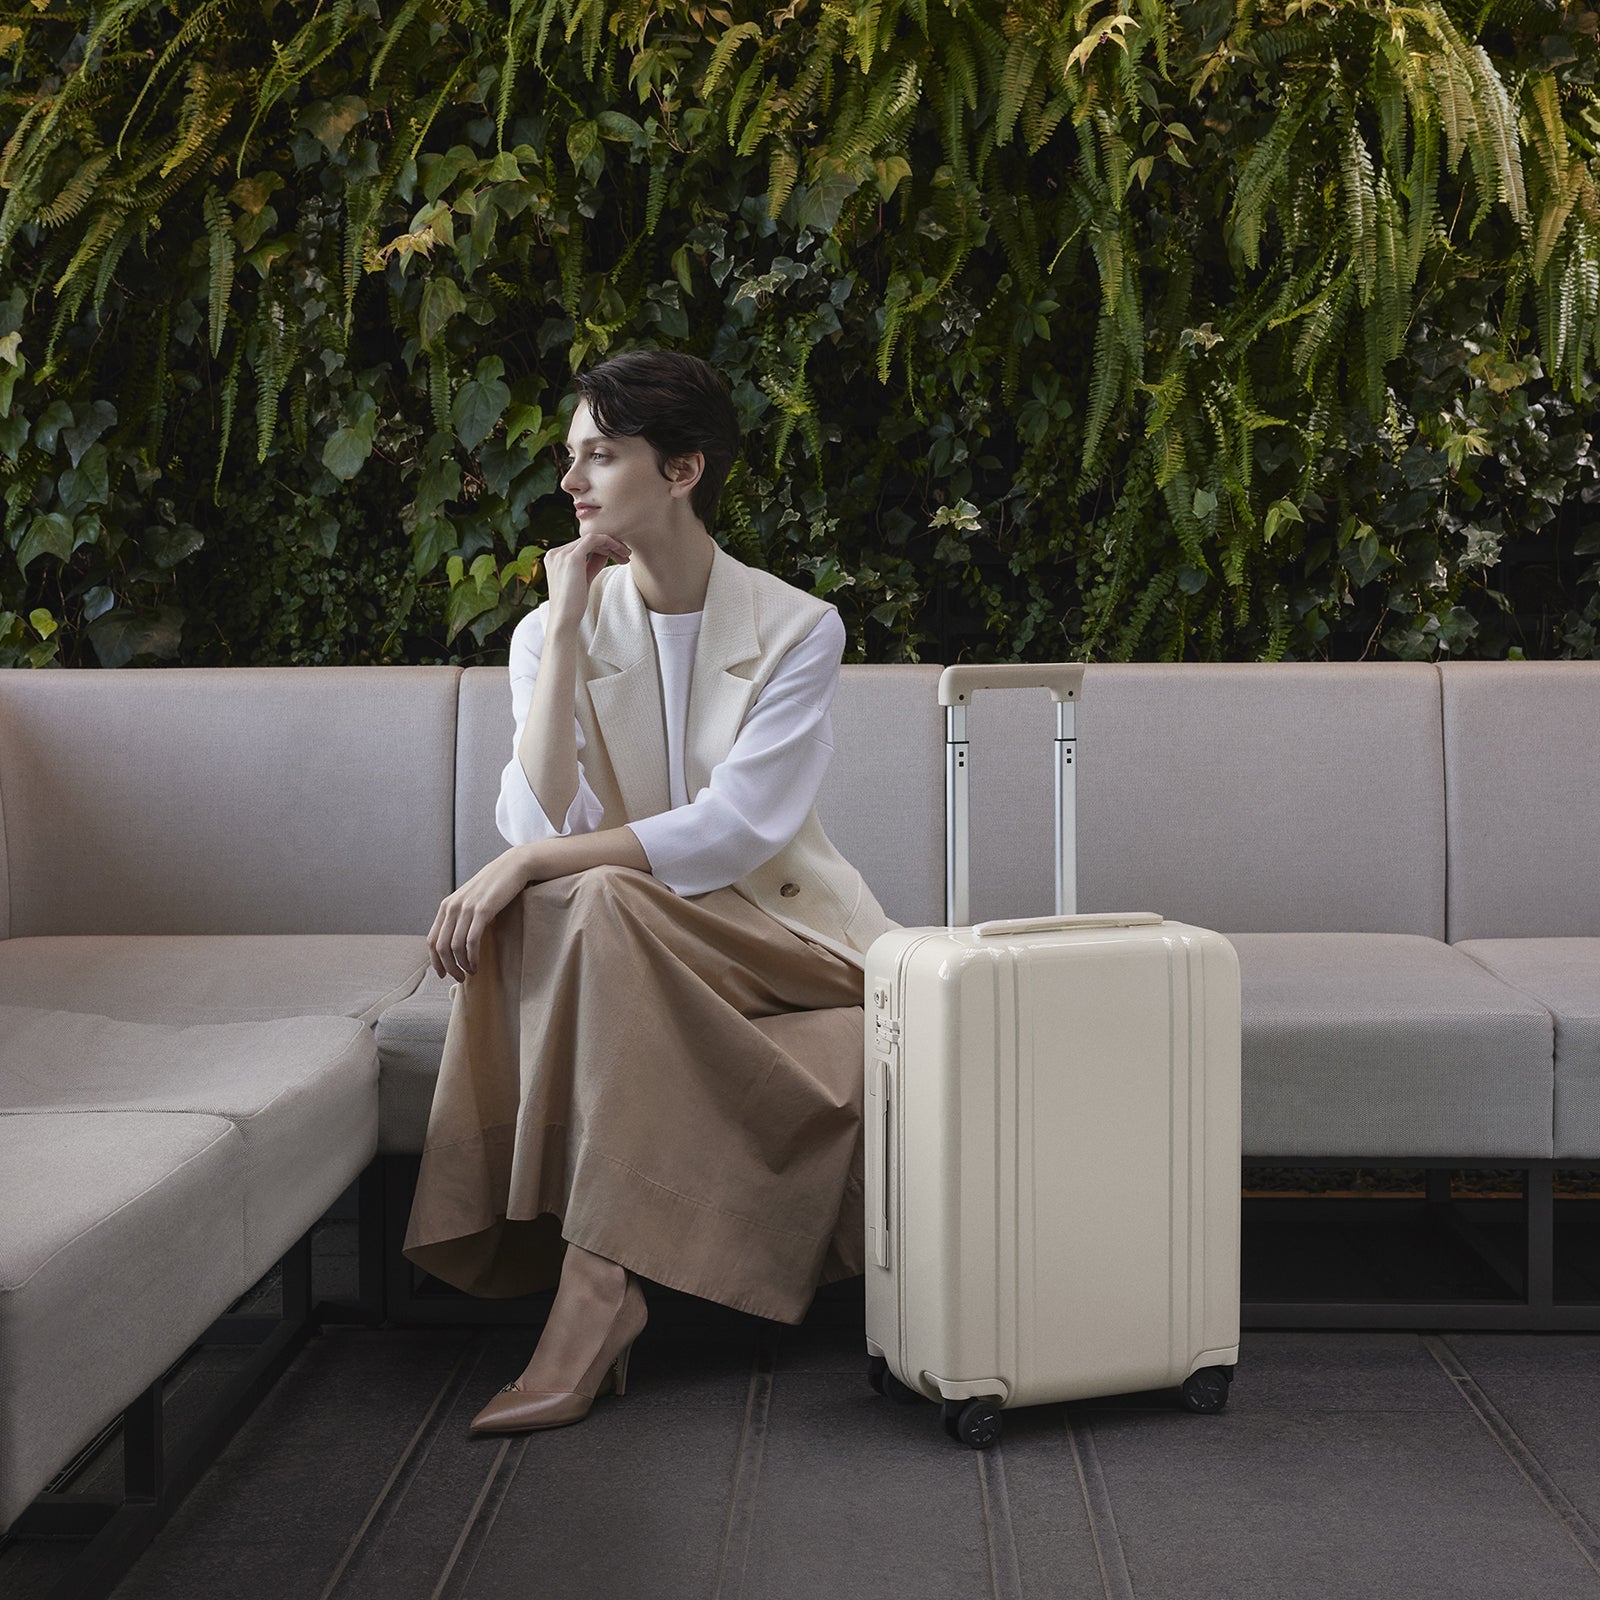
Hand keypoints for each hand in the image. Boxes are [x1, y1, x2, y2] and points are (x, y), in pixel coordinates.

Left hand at [428, 845, 543, 982]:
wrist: (513, 867)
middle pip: (441, 947)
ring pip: (455, 947)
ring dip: (462, 965)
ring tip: (471, 973)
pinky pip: (471, 941)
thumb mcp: (471, 899)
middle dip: (449, 967)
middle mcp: (452, 907)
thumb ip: (462, 916)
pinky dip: (472, 957)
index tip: (443, 974)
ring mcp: (466, 908)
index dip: (435, 960)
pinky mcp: (482, 910)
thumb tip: (458, 941)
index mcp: (446, 906)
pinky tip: (477, 964)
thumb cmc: (495, 886)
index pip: (432, 939)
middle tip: (460, 978)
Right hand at [543, 529, 629, 628]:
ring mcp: (561, 554)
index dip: (602, 548)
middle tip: (626, 555)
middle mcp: (555, 553)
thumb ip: (591, 564)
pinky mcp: (571, 557)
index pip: (581, 545)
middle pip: (586, 541)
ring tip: (626, 555)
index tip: (619, 557)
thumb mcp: (584, 579)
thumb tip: (605, 552)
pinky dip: (609, 542)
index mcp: (555, 557)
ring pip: (591, 538)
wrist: (564, 620)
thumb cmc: (573, 605)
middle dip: (609, 546)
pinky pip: (593, 540)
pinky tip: (620, 552)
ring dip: (612, 544)